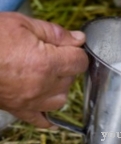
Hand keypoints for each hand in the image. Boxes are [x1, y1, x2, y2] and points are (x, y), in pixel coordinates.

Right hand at [0, 12, 87, 127]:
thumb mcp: (23, 23)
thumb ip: (55, 33)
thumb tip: (78, 39)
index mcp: (46, 62)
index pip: (80, 61)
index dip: (77, 51)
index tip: (70, 46)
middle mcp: (41, 85)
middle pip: (71, 79)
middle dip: (67, 65)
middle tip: (53, 54)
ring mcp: (29, 100)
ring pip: (60, 99)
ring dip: (59, 87)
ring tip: (48, 74)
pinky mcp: (16, 108)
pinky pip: (39, 120)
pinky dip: (46, 116)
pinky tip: (49, 110)